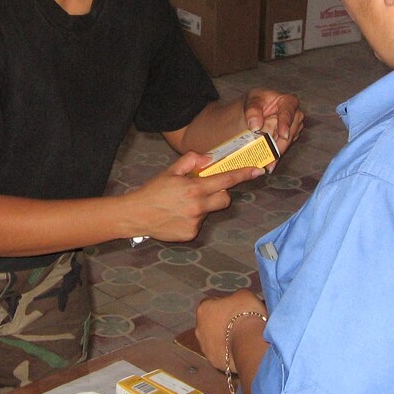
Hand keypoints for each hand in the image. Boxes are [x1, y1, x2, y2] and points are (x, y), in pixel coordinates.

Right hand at [128, 152, 264, 242]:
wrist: (136, 215)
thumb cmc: (153, 191)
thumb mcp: (170, 170)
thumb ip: (191, 160)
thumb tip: (209, 159)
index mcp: (194, 188)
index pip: (226, 180)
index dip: (243, 174)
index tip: (258, 171)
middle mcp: (198, 206)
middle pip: (225, 199)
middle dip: (220, 193)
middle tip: (203, 190)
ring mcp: (195, 222)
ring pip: (210, 211)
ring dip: (202, 206)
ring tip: (181, 205)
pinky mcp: (190, 234)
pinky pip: (199, 223)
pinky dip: (192, 219)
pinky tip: (178, 216)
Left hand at [195, 288, 266, 371]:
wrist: (249, 343)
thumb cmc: (245, 314)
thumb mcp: (244, 295)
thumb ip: (236, 296)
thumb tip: (237, 300)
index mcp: (203, 308)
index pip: (211, 303)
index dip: (224, 304)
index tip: (235, 307)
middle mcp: (199, 328)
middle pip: (210, 322)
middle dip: (222, 322)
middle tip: (238, 321)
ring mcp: (205, 347)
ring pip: (214, 339)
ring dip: (224, 337)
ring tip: (241, 336)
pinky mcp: (213, 361)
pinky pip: (221, 353)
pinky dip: (228, 351)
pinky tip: (240, 348)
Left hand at [243, 88, 304, 164]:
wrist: (254, 111)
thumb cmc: (256, 102)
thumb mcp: (251, 101)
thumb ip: (252, 111)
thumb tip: (256, 126)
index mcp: (287, 102)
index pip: (288, 112)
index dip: (286, 124)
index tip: (283, 135)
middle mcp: (294, 115)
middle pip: (290, 131)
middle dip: (280, 144)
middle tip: (271, 155)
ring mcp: (293, 128)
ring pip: (288, 143)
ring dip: (277, 153)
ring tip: (268, 163)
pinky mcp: (289, 139)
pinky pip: (283, 148)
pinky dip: (275, 156)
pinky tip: (269, 164)